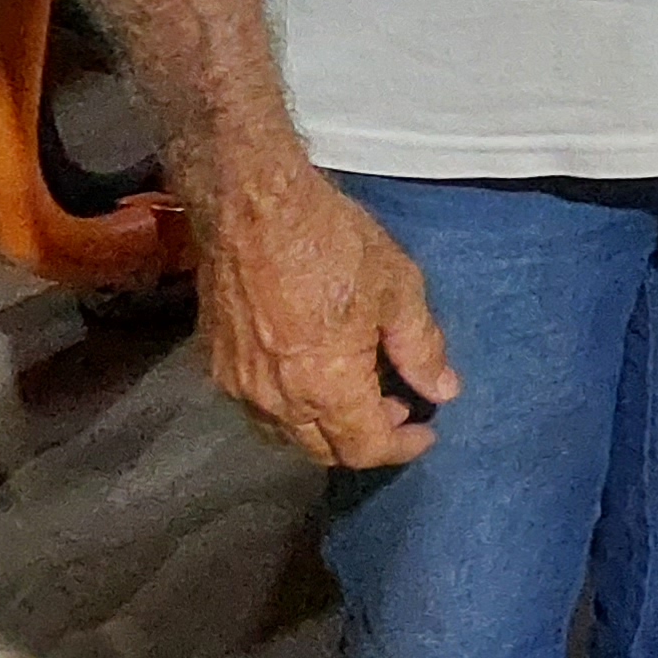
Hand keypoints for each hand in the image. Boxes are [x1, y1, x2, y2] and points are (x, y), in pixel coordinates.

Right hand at [194, 156, 455, 468]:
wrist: (251, 206)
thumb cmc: (331, 241)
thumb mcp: (397, 288)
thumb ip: (421, 347)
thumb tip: (443, 391)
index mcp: (326, 385)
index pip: (364, 448)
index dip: (401, 448)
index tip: (427, 433)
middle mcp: (276, 399)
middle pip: (322, 451)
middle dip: (364, 440)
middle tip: (398, 407)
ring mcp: (238, 385)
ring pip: (286, 434)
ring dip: (325, 429)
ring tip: (360, 393)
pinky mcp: (214, 364)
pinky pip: (257, 409)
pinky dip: (291, 410)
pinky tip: (312, 377)